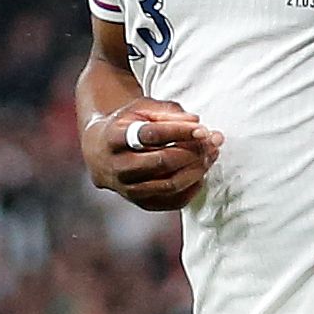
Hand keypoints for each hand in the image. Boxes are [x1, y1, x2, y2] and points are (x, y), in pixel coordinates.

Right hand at [83, 99, 221, 211]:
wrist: (101, 152)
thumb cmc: (128, 126)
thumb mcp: (141, 110)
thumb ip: (168, 112)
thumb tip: (196, 122)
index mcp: (115, 138)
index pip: (152, 135)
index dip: (180, 131)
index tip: (203, 128)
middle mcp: (119, 167)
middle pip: (163, 162)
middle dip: (193, 152)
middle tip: (212, 141)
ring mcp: (128, 188)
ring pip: (170, 184)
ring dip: (197, 170)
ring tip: (211, 155)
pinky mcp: (141, 203)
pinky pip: (173, 201)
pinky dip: (192, 188)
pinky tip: (201, 173)